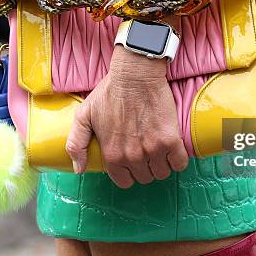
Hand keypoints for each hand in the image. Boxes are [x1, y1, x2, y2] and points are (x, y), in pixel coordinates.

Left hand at [66, 46, 188, 187]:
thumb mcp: (84, 115)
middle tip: (146, 149)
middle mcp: (132, 156)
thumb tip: (78, 169)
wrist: (135, 75)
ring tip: (159, 148)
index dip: (129, 173)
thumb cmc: (110, 92)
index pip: (124, 180)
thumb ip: (76, 144)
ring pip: (162, 172)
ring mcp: (152, 149)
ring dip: (162, 163)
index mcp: (112, 154)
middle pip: (145, 177)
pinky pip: (179, 163)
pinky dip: (178, 159)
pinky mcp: (170, 140)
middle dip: (146, 167)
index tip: (132, 161)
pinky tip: (173, 149)